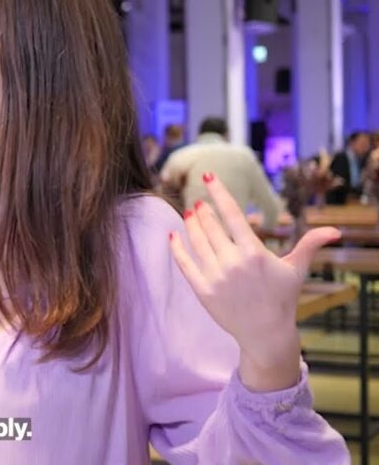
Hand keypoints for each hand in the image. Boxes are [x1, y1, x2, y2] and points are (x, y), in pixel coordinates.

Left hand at [168, 172, 340, 390]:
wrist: (266, 333)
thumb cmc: (282, 298)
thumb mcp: (296, 270)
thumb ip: (310, 245)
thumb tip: (335, 231)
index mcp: (254, 252)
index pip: (232, 214)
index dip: (219, 192)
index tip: (207, 176)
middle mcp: (232, 262)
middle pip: (210, 226)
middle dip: (203, 211)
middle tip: (199, 203)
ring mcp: (215, 276)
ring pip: (196, 241)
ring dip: (190, 224)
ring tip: (189, 213)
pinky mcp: (202, 290)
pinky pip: (184, 264)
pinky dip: (177, 247)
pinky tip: (173, 235)